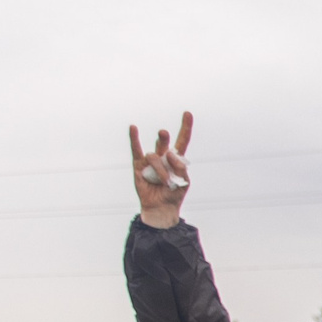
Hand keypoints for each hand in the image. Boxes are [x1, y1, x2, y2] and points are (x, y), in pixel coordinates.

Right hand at [128, 112, 193, 227]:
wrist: (161, 208)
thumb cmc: (174, 195)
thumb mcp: (184, 182)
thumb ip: (181, 167)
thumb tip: (169, 153)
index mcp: (176, 159)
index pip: (182, 140)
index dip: (185, 127)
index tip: (188, 113)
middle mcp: (163, 157)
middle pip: (165, 142)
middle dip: (164, 138)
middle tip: (163, 133)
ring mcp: (150, 160)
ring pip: (155, 156)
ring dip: (161, 170)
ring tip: (164, 181)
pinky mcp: (139, 166)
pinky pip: (136, 150)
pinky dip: (134, 139)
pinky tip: (134, 128)